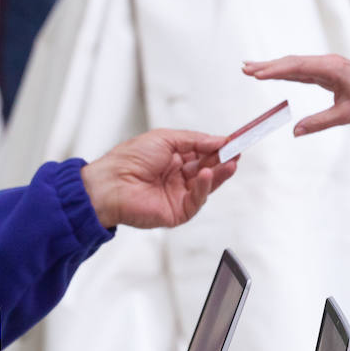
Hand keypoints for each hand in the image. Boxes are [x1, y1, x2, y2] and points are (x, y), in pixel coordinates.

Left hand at [81, 129, 237, 228]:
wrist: (111, 183)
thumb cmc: (129, 159)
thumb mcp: (165, 138)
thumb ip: (195, 140)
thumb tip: (219, 140)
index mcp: (173, 159)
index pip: (202, 153)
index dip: (219, 148)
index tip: (235, 141)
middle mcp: (177, 177)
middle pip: (208, 168)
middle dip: (223, 160)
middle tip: (238, 151)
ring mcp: (178, 195)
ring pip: (207, 185)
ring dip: (219, 173)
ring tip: (230, 162)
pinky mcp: (177, 212)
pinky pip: (197, 200)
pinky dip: (204, 187)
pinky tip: (206, 174)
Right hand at [242, 55, 349, 134]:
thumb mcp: (347, 115)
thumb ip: (320, 122)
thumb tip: (295, 132)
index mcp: (331, 69)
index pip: (298, 66)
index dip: (276, 70)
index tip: (257, 74)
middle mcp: (326, 63)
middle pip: (291, 62)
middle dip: (267, 66)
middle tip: (245, 68)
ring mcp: (324, 66)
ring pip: (293, 65)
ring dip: (272, 67)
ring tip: (250, 69)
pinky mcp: (324, 72)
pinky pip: (299, 70)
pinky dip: (283, 71)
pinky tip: (269, 73)